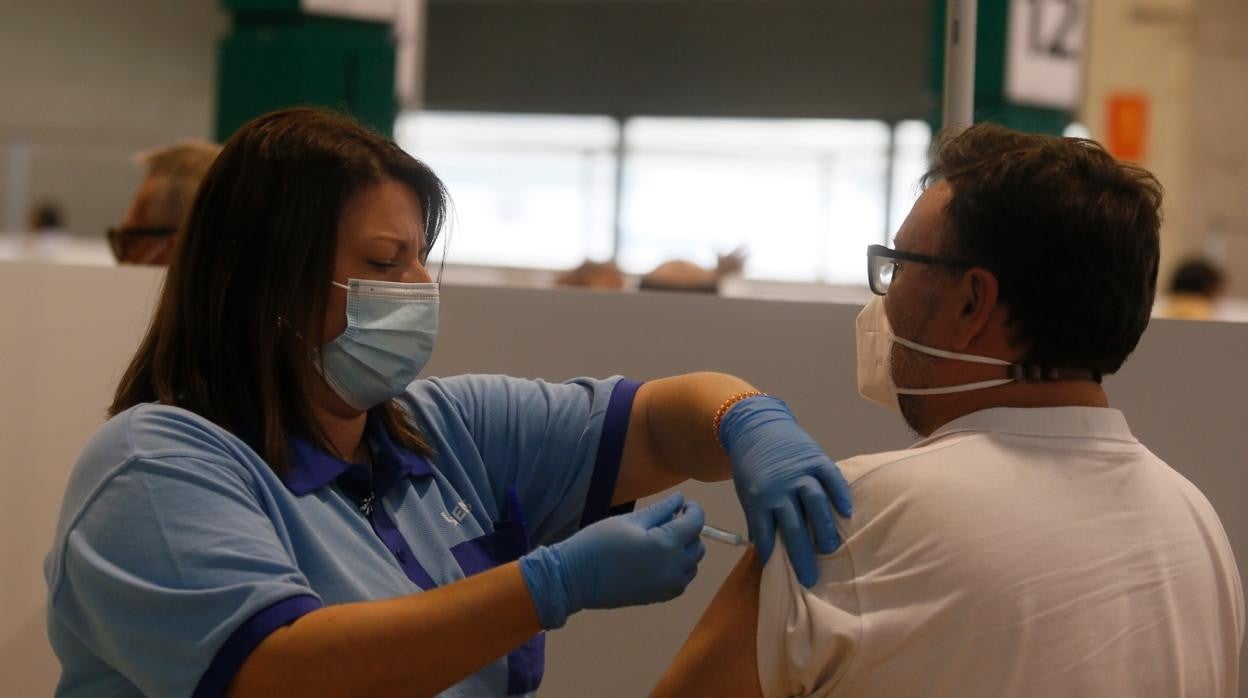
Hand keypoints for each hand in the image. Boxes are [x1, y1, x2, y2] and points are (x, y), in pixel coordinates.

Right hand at [519, 492, 705, 628]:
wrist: (574, 579)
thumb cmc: (598, 543)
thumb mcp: (629, 521)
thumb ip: (660, 510)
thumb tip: (680, 499)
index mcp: (666, 544)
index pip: (696, 523)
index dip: (694, 510)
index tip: (685, 504)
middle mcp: (674, 567)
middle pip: (698, 546)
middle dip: (690, 531)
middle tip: (670, 521)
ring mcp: (668, 585)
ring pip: (692, 565)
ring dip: (685, 551)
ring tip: (663, 541)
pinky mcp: (659, 597)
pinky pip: (681, 581)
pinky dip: (679, 569)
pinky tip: (659, 560)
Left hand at [719, 396, 851, 587]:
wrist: (755, 426)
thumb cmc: (751, 465)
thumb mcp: (746, 492)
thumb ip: (757, 518)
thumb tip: (765, 548)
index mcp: (757, 498)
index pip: (766, 533)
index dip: (773, 554)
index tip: (783, 573)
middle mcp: (778, 488)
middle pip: (793, 527)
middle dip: (802, 555)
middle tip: (811, 577)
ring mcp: (799, 472)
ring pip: (815, 503)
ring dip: (825, 528)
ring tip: (832, 548)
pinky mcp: (815, 458)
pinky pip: (831, 478)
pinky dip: (840, 494)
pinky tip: (846, 512)